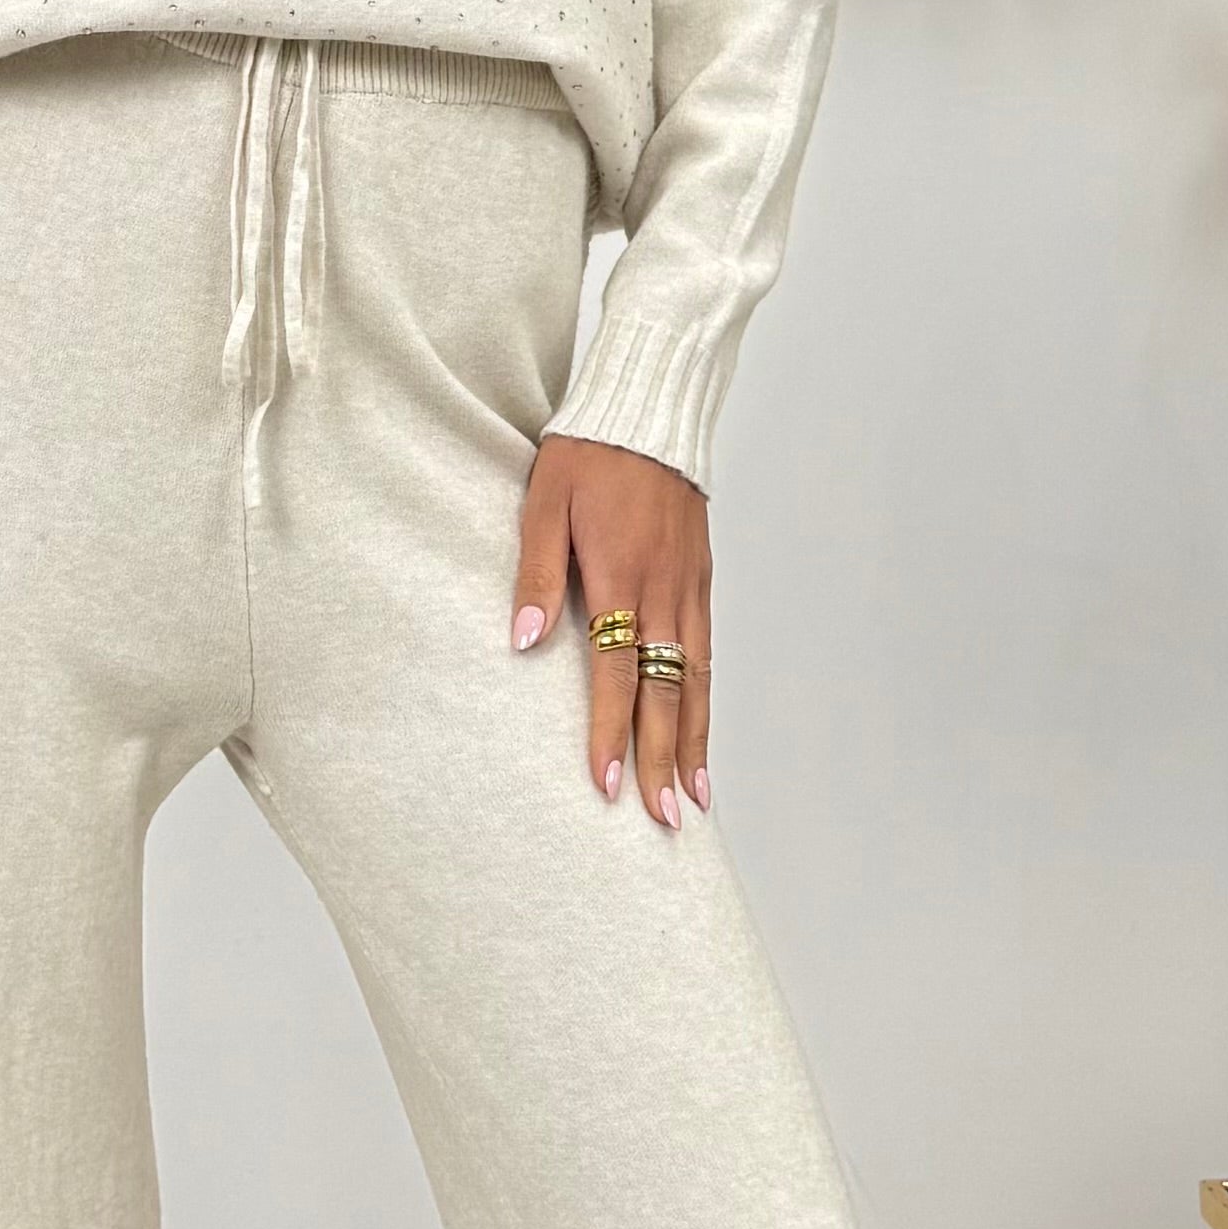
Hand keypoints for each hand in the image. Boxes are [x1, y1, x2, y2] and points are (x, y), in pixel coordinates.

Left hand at [510, 436, 710, 825]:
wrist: (650, 408)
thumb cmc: (587, 453)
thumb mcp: (543, 503)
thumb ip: (534, 573)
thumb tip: (521, 641)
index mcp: (622, 575)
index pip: (616, 672)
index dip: (610, 731)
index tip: (606, 784)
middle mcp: (665, 590)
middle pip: (666, 692)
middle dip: (664, 760)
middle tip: (664, 821)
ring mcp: (690, 587)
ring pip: (696, 681)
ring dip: (696, 743)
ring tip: (696, 799)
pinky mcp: (702, 579)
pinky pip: (706, 654)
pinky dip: (706, 700)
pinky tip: (702, 733)